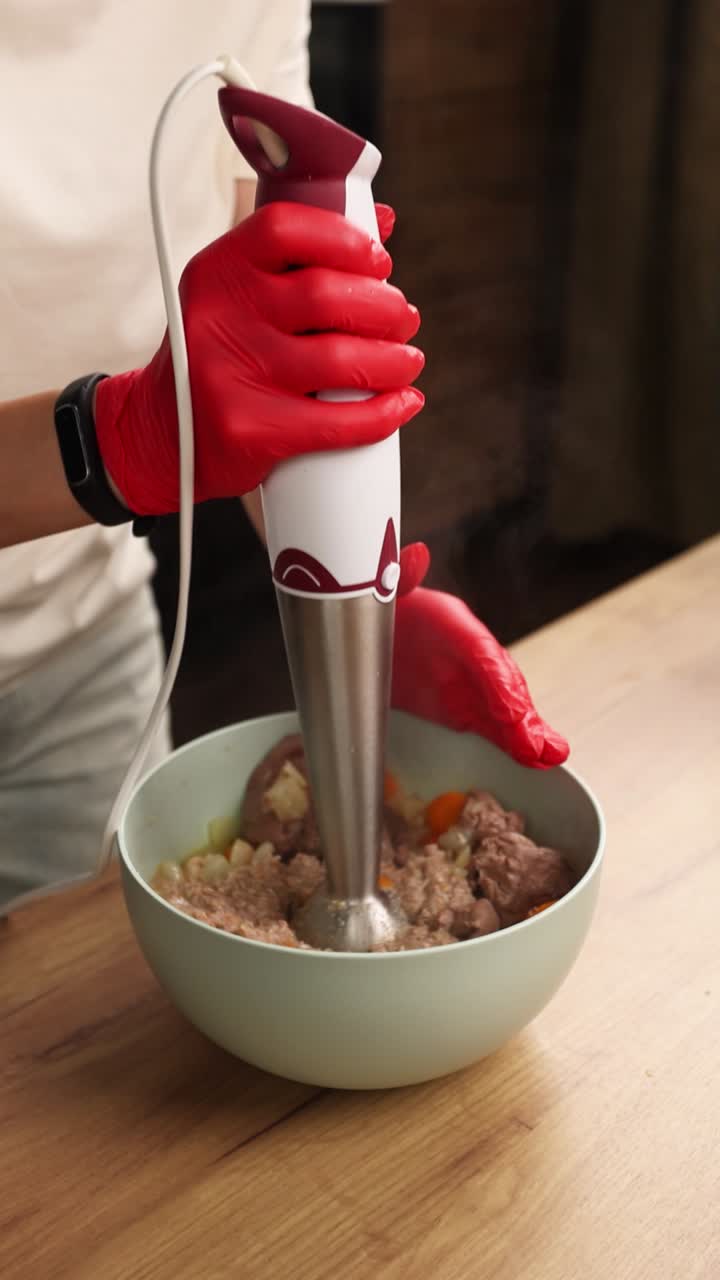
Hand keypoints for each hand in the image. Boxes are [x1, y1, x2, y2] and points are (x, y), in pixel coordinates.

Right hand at [94, 203, 423, 515]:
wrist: (160, 435)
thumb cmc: (216, 358)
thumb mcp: (237, 298)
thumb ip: (300, 258)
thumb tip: (383, 221)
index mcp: (217, 271)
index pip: (286, 229)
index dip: (345, 239)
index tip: (379, 262)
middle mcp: (218, 316)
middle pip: (325, 295)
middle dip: (383, 307)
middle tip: (403, 319)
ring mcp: (230, 375)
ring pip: (340, 359)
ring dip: (394, 360)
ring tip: (407, 361)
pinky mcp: (249, 429)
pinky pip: (336, 421)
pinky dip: (383, 413)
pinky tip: (403, 403)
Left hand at [392, 544, 568, 768]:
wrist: (374, 628)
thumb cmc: (383, 606)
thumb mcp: (383, 587)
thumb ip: (398, 576)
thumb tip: (413, 557)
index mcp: (450, 623)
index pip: (479, 652)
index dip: (496, 680)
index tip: (509, 708)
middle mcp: (468, 655)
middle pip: (501, 684)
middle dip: (520, 714)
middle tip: (539, 744)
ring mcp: (469, 684)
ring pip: (505, 710)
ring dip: (527, 734)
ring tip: (551, 754)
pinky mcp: (461, 709)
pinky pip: (492, 727)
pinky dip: (513, 743)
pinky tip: (536, 758)